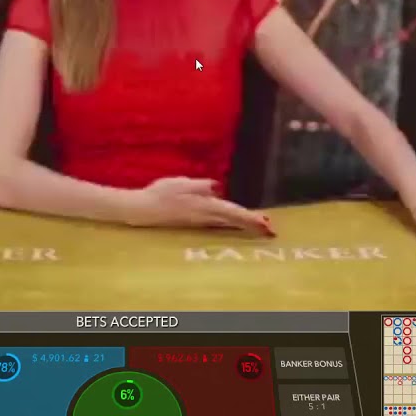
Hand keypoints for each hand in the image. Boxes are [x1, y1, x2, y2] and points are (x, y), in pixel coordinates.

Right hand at [125, 177, 271, 235]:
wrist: (143, 209)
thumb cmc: (161, 193)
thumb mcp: (180, 183)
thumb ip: (200, 186)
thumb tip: (217, 187)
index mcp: (205, 206)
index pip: (233, 213)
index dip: (250, 218)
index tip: (265, 223)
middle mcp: (206, 217)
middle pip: (234, 221)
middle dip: (253, 225)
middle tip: (272, 231)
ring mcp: (201, 221)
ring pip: (229, 224)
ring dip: (245, 225)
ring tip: (261, 227)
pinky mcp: (196, 221)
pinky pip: (220, 223)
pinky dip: (233, 223)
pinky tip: (237, 223)